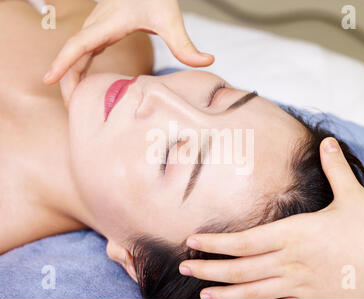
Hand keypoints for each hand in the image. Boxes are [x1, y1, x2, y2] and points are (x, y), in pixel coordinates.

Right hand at [43, 0, 213, 103]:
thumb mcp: (169, 18)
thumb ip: (185, 44)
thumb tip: (208, 61)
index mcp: (109, 23)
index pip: (80, 44)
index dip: (64, 62)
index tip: (48, 79)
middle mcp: (97, 25)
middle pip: (72, 54)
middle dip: (66, 79)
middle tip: (70, 109)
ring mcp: (96, 28)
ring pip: (75, 54)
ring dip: (71, 77)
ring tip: (75, 105)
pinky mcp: (101, 32)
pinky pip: (83, 53)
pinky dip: (79, 70)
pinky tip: (85, 87)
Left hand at [179, 137, 363, 298]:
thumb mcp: (355, 200)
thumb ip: (336, 170)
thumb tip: (328, 141)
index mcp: (296, 235)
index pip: (245, 241)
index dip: (216, 243)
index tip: (193, 241)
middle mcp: (291, 261)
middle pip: (241, 268)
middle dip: (210, 268)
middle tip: (185, 265)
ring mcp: (298, 284)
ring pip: (253, 290)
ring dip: (225, 292)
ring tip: (202, 293)